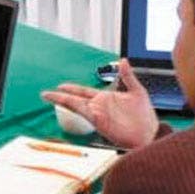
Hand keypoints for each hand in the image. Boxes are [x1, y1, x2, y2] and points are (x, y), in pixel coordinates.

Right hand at [41, 58, 159, 149]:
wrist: (149, 133)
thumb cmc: (144, 116)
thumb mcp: (137, 91)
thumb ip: (127, 76)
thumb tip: (124, 60)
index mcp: (106, 98)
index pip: (84, 91)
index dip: (72, 88)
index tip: (60, 85)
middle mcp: (99, 106)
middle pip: (75, 98)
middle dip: (60, 96)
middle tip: (45, 93)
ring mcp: (98, 114)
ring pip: (75, 105)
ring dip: (61, 100)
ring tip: (48, 96)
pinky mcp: (99, 121)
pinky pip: (82, 112)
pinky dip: (73, 106)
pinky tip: (65, 101)